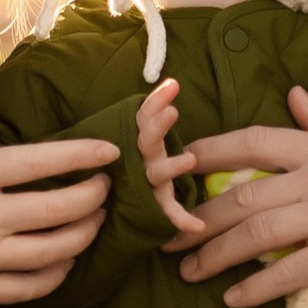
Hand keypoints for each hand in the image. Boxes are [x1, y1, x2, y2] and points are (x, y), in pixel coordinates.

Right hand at [0, 87, 115, 305]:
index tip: (110, 152)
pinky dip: (56, 275)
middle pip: (60, 208)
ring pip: (54, 251)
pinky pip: (31, 287)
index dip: (83, 155)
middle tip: (106, 188)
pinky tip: (63, 262)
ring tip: (93, 222)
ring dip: (84, 235)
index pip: (41, 160)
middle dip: (94, 197)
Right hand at [135, 77, 208, 247]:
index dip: (156, 101)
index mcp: (140, 139)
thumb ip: (154, 110)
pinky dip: (181, 219)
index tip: (173, 84)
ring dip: (172, 167)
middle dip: (158, 126)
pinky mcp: (156, 203)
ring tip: (190, 159)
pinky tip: (197, 225)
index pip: (145, 116)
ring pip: (157, 174)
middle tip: (172, 112)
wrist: (110, 196)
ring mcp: (147, 182)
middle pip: (147, 141)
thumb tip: (172, 82)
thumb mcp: (143, 133)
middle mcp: (141, 159)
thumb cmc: (133, 158)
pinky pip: (168, 211)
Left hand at [176, 88, 307, 305]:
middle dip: (198, 217)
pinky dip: (256, 289)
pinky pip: (288, 275)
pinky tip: (232, 299)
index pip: (253, 142)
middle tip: (167, 234)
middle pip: (242, 196)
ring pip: (255, 236)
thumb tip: (292, 95)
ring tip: (188, 270)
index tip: (176, 165)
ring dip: (215, 255)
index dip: (208, 152)